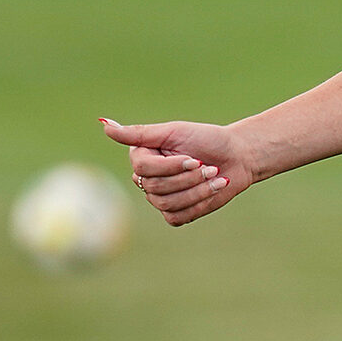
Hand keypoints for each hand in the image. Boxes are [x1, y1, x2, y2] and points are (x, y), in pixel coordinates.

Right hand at [101, 116, 253, 226]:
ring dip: (197, 191)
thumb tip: (104, 124)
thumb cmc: (207, 139)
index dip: (171, 167)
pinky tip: (215, 189)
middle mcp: (147, 178)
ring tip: (216, 176)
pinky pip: (177, 216)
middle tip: (209, 166)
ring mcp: (161, 198)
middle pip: (156, 188)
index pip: (143, 169)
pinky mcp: (177, 213)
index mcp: (142, 157)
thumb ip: (138, 133)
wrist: (237, 157)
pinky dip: (199, 203)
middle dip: (188, 178)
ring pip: (167, 204)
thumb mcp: (173, 132)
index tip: (195, 158)